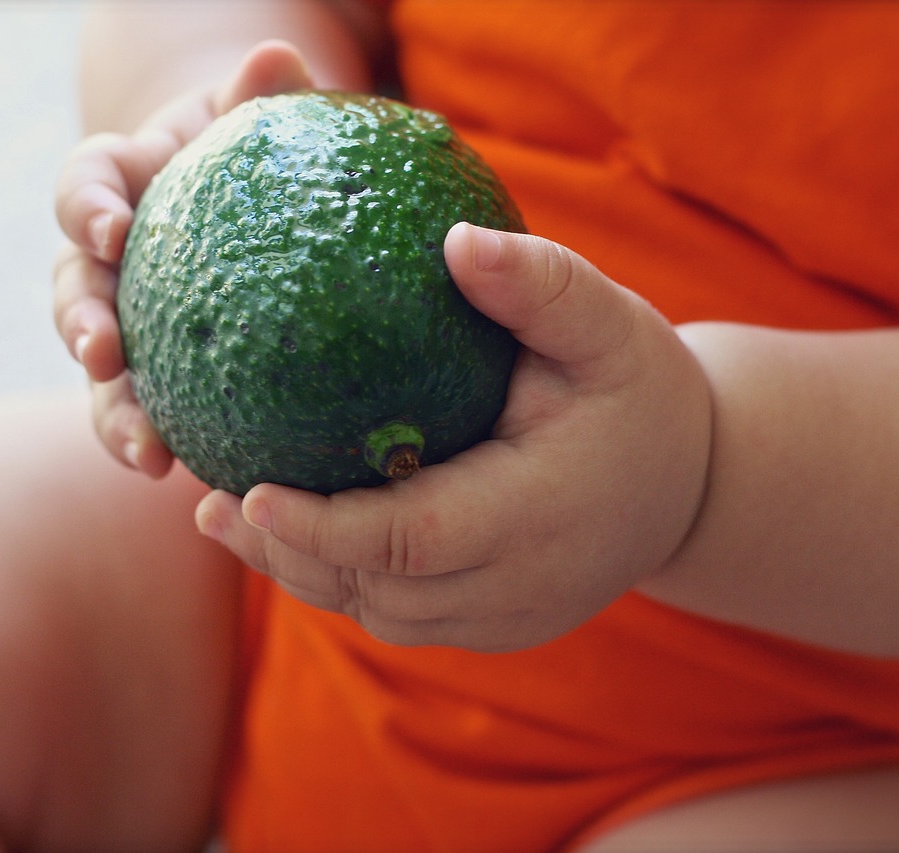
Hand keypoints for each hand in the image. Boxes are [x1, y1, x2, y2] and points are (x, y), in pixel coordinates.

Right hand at [52, 41, 314, 474]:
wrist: (257, 206)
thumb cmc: (257, 153)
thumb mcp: (259, 122)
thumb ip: (263, 98)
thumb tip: (276, 58)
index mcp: (125, 186)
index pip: (86, 186)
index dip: (87, 206)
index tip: (110, 229)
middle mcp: (112, 260)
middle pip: (73, 290)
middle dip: (79, 323)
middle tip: (102, 353)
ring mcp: (130, 321)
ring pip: (102, 373)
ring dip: (113, 411)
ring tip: (148, 453)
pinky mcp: (160, 374)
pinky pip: (153, 413)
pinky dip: (163, 443)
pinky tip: (197, 480)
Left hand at [196, 224, 714, 651]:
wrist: (691, 483)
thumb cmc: (639, 391)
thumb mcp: (611, 324)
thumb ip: (541, 285)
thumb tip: (455, 240)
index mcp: (542, 513)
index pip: (416, 540)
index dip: (327, 527)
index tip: (245, 491)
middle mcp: (521, 583)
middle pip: (380, 590)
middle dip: (287, 554)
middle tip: (207, 503)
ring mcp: (507, 616)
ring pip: (382, 612)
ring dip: (302, 572)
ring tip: (225, 518)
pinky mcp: (497, 624)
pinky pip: (402, 616)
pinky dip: (340, 581)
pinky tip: (289, 538)